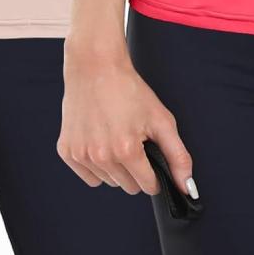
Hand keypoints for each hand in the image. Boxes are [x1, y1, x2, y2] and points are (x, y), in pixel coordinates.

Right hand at [58, 46, 193, 197]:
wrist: (95, 67)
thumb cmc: (129, 90)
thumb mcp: (161, 119)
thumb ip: (178, 155)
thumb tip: (187, 188)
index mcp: (126, 150)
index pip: (147, 186)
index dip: (154, 172)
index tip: (149, 153)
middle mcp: (101, 156)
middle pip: (128, 187)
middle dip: (135, 169)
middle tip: (132, 139)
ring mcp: (81, 154)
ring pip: (108, 182)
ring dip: (115, 167)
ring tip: (114, 135)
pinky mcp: (66, 151)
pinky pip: (89, 177)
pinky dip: (96, 165)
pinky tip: (99, 139)